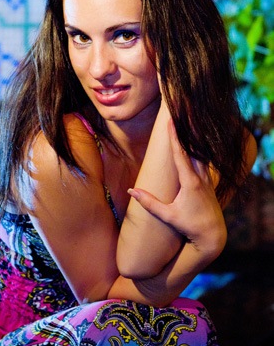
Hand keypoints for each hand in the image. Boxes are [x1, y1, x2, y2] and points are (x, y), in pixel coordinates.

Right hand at [128, 120, 226, 260]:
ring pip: (201, 151)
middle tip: (183, 110)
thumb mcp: (167, 216)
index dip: (175, 137)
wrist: (212, 235)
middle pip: (194, 147)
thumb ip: (149, 203)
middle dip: (188, 128)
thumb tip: (131, 191)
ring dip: (194, 136)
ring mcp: (207, 178)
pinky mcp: (209, 182)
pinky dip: (199, 147)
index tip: (171, 121)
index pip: (181, 154)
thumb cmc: (189, 225)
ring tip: (190, 119)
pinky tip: (198, 139)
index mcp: (190, 182)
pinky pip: (204, 159)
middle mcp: (201, 177)